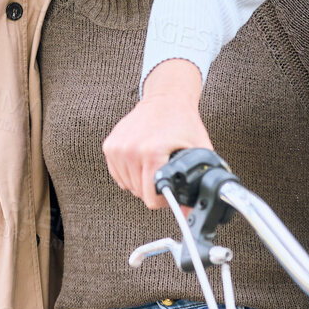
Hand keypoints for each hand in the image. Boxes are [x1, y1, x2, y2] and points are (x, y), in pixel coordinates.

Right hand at [103, 60, 212, 210]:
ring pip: (127, 185)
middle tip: (164, 171)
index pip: (150, 197)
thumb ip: (198, 182)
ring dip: (140, 181)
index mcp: (152, 152)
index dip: (163, 199)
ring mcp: (117, 147)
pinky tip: (142, 160)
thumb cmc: (184, 122)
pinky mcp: (110, 145)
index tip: (171, 188)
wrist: (166, 97)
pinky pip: (117, 174)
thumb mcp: (198, 151)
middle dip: (153, 188)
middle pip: (139, 192)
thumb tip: (192, 211)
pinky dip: (129, 173)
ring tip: (154, 163)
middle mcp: (131, 150)